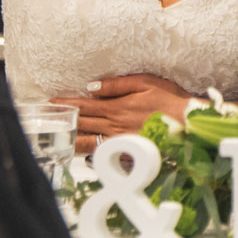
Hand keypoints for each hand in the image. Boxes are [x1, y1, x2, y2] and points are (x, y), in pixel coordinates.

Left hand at [51, 74, 191, 153]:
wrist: (189, 124)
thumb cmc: (170, 100)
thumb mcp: (146, 82)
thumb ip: (117, 85)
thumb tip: (92, 87)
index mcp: (117, 107)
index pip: (85, 105)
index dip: (67, 104)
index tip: (52, 103)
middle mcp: (114, 126)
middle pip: (83, 124)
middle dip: (65, 120)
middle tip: (48, 119)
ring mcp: (120, 142)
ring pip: (89, 141)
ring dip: (72, 138)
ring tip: (59, 136)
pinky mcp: (128, 154)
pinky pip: (104, 155)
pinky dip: (90, 154)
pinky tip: (83, 153)